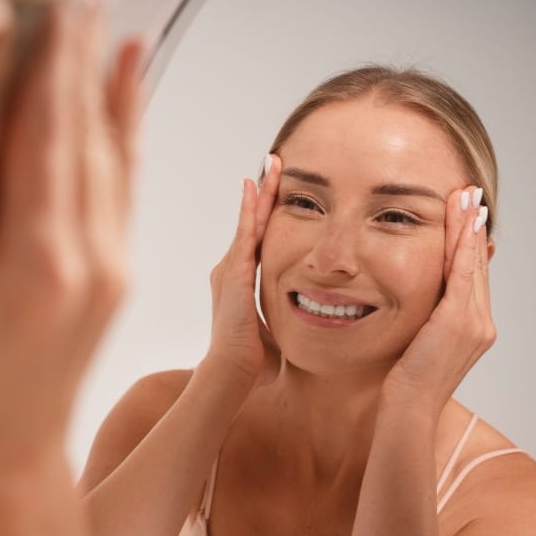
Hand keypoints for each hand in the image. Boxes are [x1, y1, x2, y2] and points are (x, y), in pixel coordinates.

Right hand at [0, 0, 144, 494]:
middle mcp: (85, 263)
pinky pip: (122, 187)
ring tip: (108, 26)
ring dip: (107, 87)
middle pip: (83, 137)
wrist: (7, 480)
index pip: (41, 148)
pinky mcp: (111, 276)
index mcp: (33, 277)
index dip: (46, 75)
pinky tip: (127, 93)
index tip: (50, 14)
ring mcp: (108, 269)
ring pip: (112, 155)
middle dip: (77, 61)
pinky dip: (126, 132)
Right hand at [205, 154, 282, 393]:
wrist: (232, 371)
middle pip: (250, 223)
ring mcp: (229, 269)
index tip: (275, 193)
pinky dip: (250, 209)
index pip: (256, 240)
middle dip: (262, 194)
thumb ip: (283, 325)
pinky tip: (256, 186)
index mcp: (237, 283)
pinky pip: (244, 233)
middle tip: (273, 164)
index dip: (265, 215)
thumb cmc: (252, 363)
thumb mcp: (272, 335)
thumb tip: (306, 333)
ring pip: (248, 221)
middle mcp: (229, 270)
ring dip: (260, 192)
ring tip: (270, 165)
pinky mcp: (234, 273)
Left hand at [383, 186, 493, 418]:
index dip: (469, 245)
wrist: (409, 412)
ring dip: (469, 227)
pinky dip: (463, 246)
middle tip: (470, 194)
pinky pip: (464, 274)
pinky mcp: (458, 321)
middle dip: (473, 227)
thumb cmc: (403, 387)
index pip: (472, 277)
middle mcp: (481, 323)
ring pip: (473, 264)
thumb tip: (413, 305)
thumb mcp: (415, 347)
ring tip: (467, 196)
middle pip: (477, 264)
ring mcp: (474, 323)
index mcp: (472, 329)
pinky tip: (462, 223)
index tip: (465, 215)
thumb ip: (422, 323)